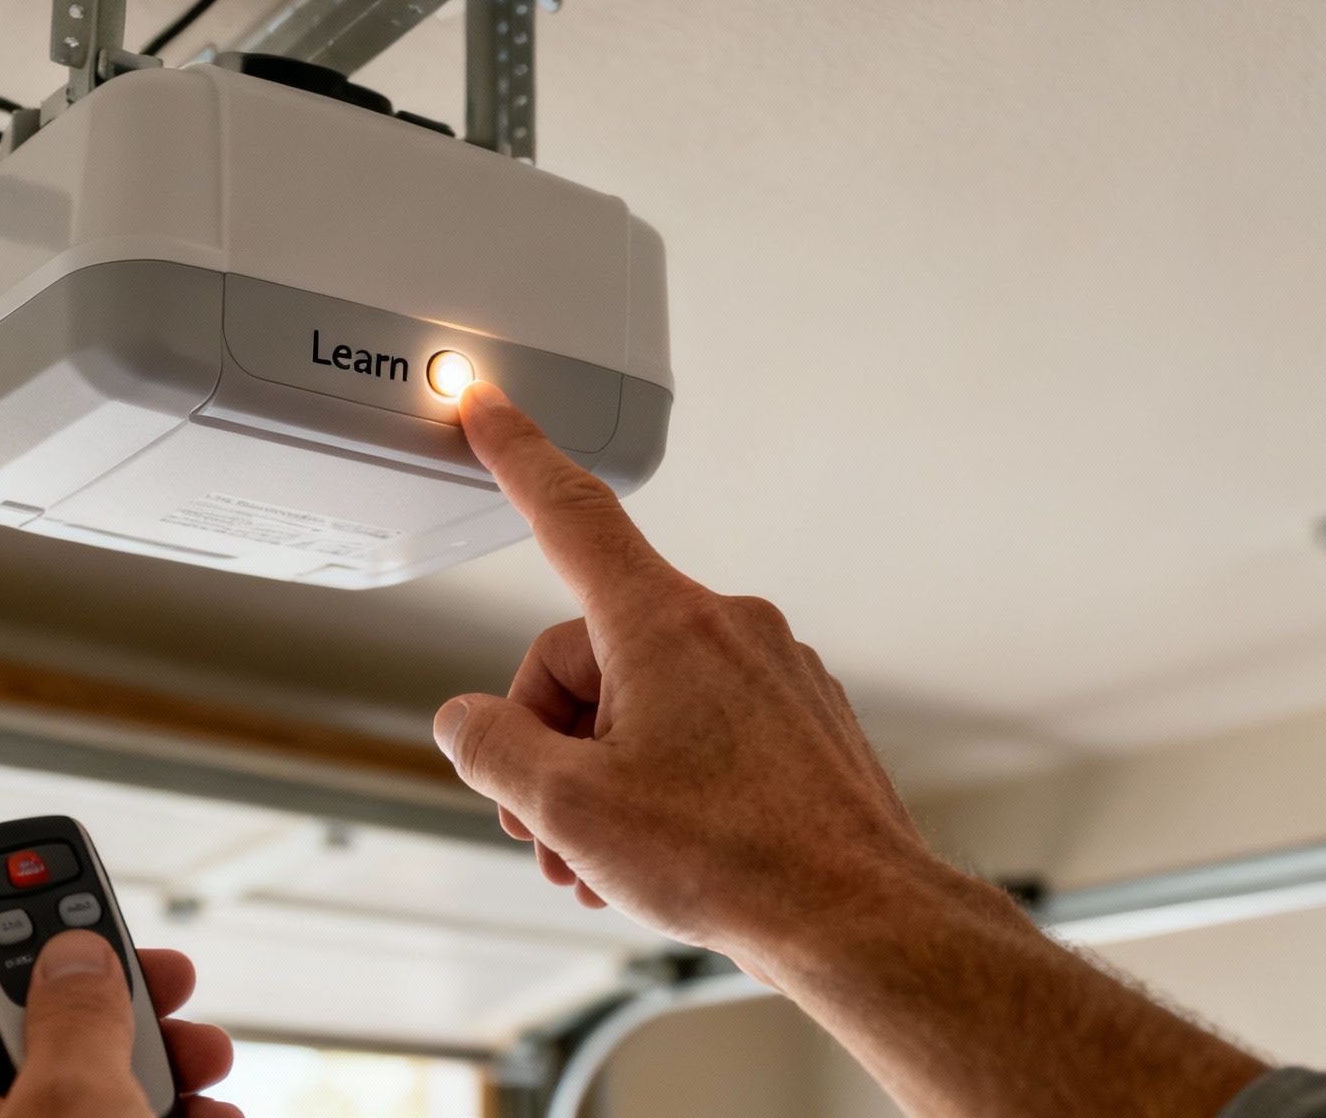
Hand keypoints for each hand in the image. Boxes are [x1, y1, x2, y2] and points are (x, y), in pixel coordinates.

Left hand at [0, 932, 240, 1117]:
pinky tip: (212, 1115)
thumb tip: (73, 949)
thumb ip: (74, 1017)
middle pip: (41, 1043)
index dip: (18, 945)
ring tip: (211, 1066)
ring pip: (90, 1097)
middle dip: (120, 1008)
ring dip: (162, 1070)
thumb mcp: (73, 1102)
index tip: (75, 901)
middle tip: (176, 985)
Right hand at [437, 384, 1268, 1117]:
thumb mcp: (570, 808)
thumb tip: (467, 723)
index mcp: (663, 624)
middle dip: (552, 740)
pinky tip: (660, 848)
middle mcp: (724, 628)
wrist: (858, 920)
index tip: (485, 404)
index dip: (514, 454)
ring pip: (642, 697)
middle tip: (548, 827)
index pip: (569, 513)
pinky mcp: (797, 715)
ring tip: (601, 860)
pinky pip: (699, 722)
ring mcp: (770, 670)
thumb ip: (491, 748)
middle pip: (587, 651)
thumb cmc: (735, 860)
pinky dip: (661, 776)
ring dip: (602, 773)